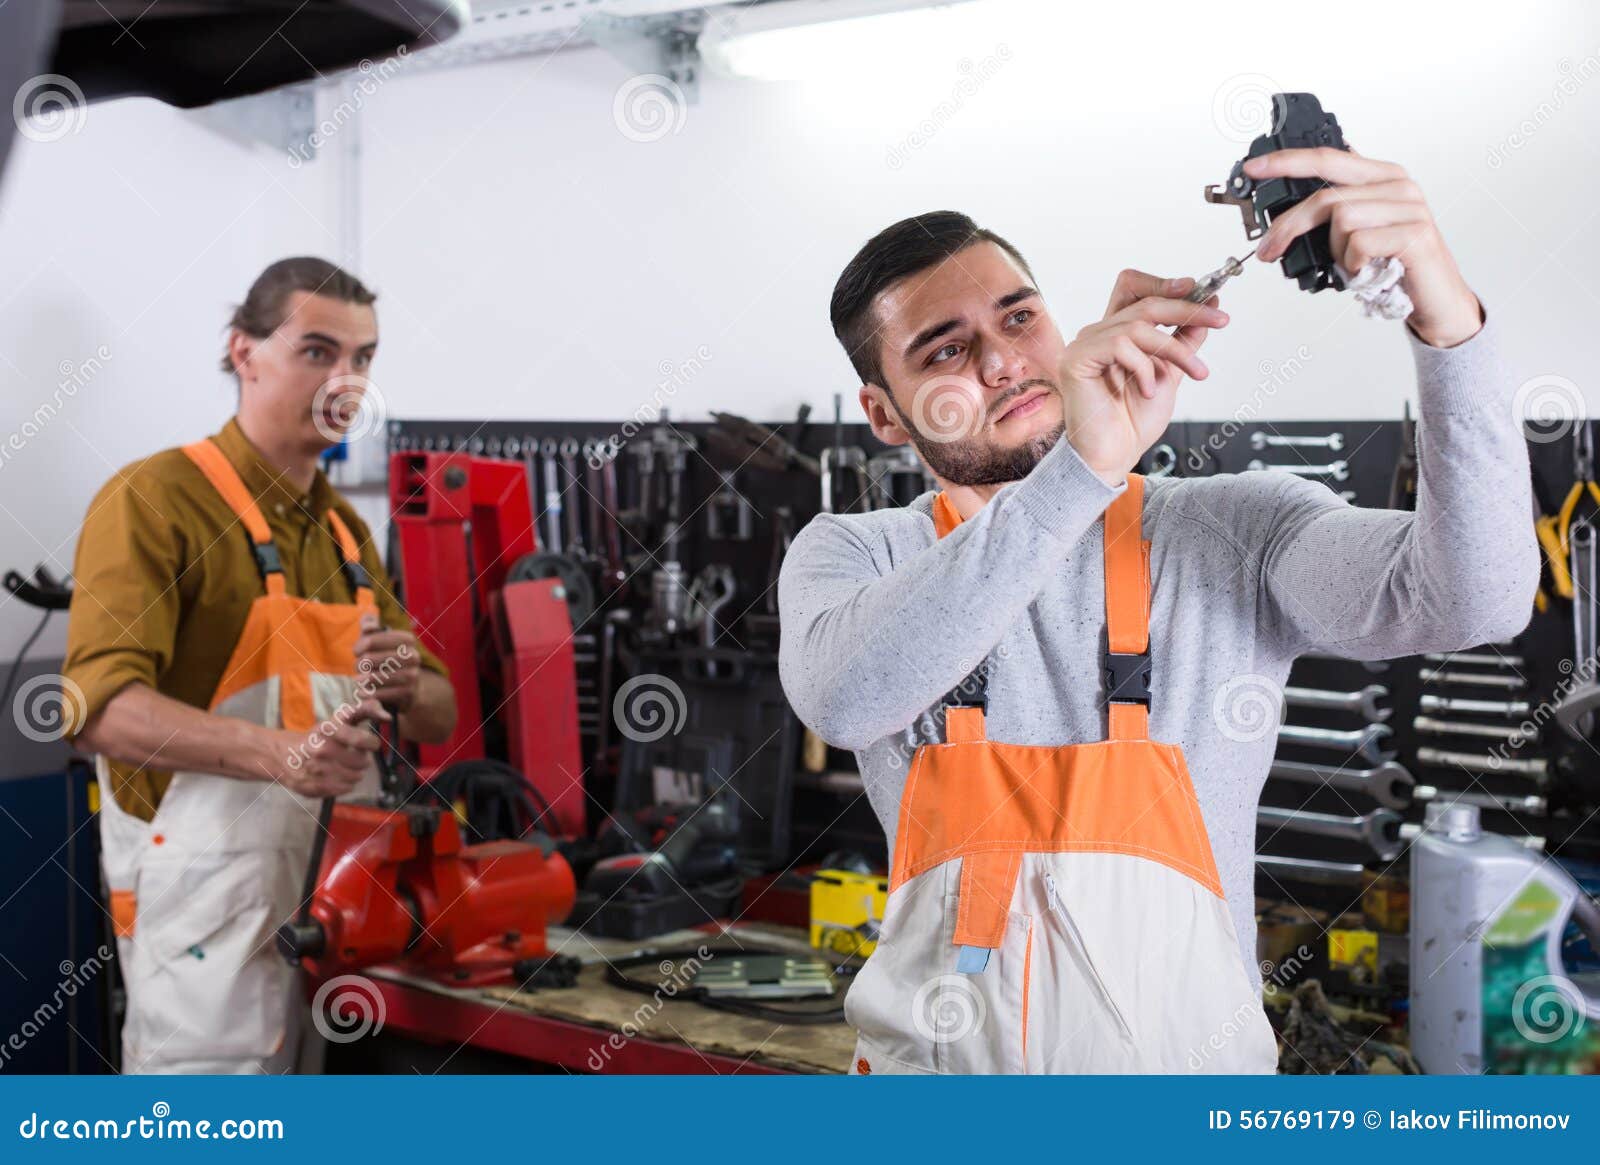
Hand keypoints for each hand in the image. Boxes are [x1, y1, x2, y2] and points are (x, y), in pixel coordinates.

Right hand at [266, 698, 387, 797]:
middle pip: (362, 762)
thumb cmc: (315, 737)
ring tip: (343, 766)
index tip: (370, 743)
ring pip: (355, 777)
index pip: (361, 740)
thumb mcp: (335, 720)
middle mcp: (322, 750)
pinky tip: (335, 776)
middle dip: (362, 759)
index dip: (371, 743)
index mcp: (328, 731)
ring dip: (354, 772)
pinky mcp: (314, 787)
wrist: (281, 755)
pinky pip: (345, 789)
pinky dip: (345, 784)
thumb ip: (363, 711)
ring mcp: (317, 771)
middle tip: (353, 756)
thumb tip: (387, 715)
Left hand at [353, 612, 422, 710]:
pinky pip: (385, 693)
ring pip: (379, 676)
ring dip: (364, 680)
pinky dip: (371, 694)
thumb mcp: (377, 640)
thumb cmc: (385, 659)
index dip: (360, 645)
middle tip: (357, 668)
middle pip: (373, 658)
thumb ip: (370, 626)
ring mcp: (413, 675)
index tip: (356, 651)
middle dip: (360, 664)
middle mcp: (413, 656)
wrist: (407, 688)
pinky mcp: (410, 693)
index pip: (374, 639)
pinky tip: (362, 693)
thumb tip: (368, 626)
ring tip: (358, 680)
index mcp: (407, 640)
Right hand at [1059, 269, 1227, 481]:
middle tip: (1220, 319)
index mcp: (1115, 334)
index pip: (1135, 288)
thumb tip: (1207, 307)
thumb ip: (1184, 341)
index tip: (1204, 290)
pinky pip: (1120, 345)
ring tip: (1195, 373)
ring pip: (1139, 325)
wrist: (1113, 457)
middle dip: (1188, 308)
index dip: (1166, 283)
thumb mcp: (1170, 373)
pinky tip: (1148, 390)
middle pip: (1144, 301)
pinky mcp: (1076, 360)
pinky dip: (1144, 368)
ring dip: (1175, 350)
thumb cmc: (1132, 422)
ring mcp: (1084, 345)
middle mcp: (1097, 334)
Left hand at [1246, 147, 1482, 347]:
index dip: (1288, 161)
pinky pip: (1361, 243)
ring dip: (1335, 252)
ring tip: (1350, 266)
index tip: (1255, 168)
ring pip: (1342, 220)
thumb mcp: (1358, 233)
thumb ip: (1333, 213)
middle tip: (1269, 249)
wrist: (1436, 299)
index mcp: (1382, 177)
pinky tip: (1366, 272)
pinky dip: (1353, 264)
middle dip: (1289, 225)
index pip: (1328, 159)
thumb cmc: (1393, 266)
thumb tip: (1285, 215)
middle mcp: (1398, 185)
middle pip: (1327, 195)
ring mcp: (1410, 208)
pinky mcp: (1414, 234)